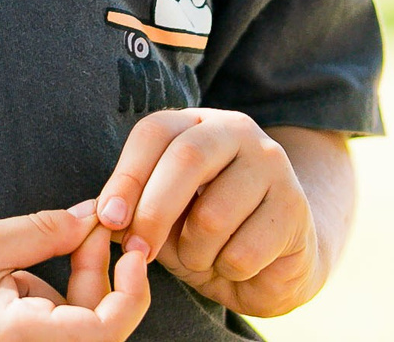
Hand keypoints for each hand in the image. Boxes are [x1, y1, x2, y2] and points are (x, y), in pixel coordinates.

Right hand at [0, 203, 149, 341]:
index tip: (131, 245)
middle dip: (107, 274)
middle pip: (100, 328)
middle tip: (94, 222)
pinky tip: (41, 256)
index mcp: (20, 339)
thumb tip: (95, 218)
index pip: (107, 331)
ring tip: (66, 231)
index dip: (132, 290)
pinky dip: (60, 293)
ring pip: (81, 325)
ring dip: (86, 282)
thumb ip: (46, 232)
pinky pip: (56, 325)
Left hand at [93, 108, 318, 317]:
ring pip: (212, 215)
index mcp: (195, 122)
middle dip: (153, 212)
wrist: (274, 262)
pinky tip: (234, 264)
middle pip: (185, 159)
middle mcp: (236, 131)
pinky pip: (243, 251)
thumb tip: (100, 215)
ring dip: (194, 253)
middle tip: (138, 250)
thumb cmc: (206, 234)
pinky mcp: (294, 207)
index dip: (126, 176)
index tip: (108, 218)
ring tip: (201, 257)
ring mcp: (271, 164)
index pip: (154, 132)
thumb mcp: (163, 217)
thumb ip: (134, 208)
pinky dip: (227, 270)